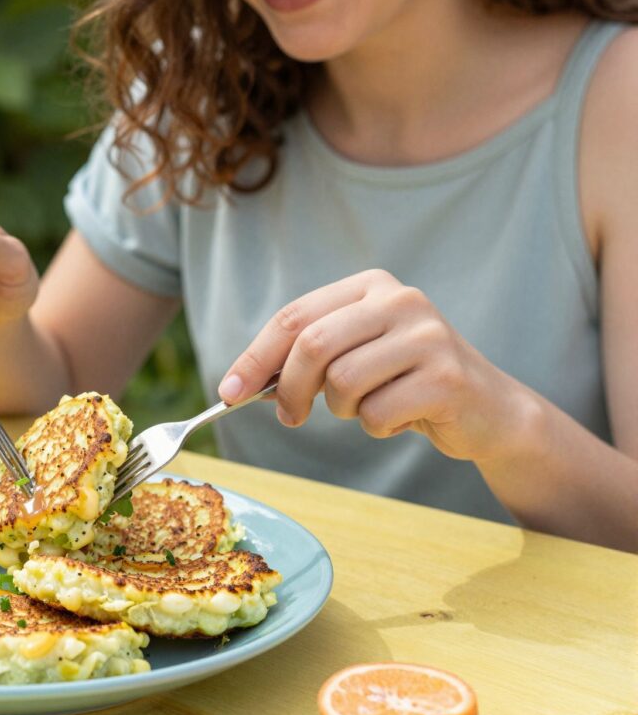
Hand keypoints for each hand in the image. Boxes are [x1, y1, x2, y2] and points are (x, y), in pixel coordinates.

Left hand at [217, 269, 531, 461]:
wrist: (487, 409)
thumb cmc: (404, 382)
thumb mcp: (354, 354)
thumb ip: (304, 357)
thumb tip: (239, 385)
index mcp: (370, 286)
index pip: (294, 317)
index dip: (254, 358)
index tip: (228, 393)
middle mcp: (400, 300)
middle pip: (312, 346)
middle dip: (289, 390)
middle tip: (289, 417)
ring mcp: (427, 336)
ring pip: (342, 384)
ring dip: (344, 411)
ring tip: (372, 406)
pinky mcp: (446, 377)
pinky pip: (376, 415)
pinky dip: (377, 427)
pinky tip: (404, 416)